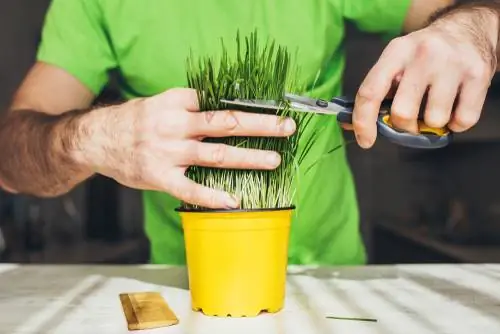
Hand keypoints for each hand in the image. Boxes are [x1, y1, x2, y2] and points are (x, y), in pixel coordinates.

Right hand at [85, 88, 295, 208]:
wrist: (95, 140)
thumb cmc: (134, 122)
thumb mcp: (161, 104)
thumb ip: (191, 108)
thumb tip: (227, 110)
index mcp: (176, 102)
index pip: (219, 99)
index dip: (249, 104)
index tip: (273, 108)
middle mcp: (174, 125)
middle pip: (224, 122)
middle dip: (260, 125)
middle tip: (286, 127)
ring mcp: (168, 152)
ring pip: (215, 154)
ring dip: (248, 157)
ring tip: (274, 160)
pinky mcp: (160, 177)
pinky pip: (191, 189)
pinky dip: (213, 196)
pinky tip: (234, 200)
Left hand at [351, 9, 498, 147]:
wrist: (466, 30)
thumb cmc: (423, 55)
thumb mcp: (395, 62)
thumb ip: (374, 93)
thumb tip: (350, 126)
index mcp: (396, 52)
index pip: (370, 92)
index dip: (363, 122)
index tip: (366, 140)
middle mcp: (423, 55)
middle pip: (403, 113)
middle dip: (404, 125)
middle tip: (410, 120)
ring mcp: (452, 64)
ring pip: (434, 120)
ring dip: (432, 124)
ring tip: (434, 108)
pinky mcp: (478, 75)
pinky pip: (462, 120)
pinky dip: (456, 124)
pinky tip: (453, 108)